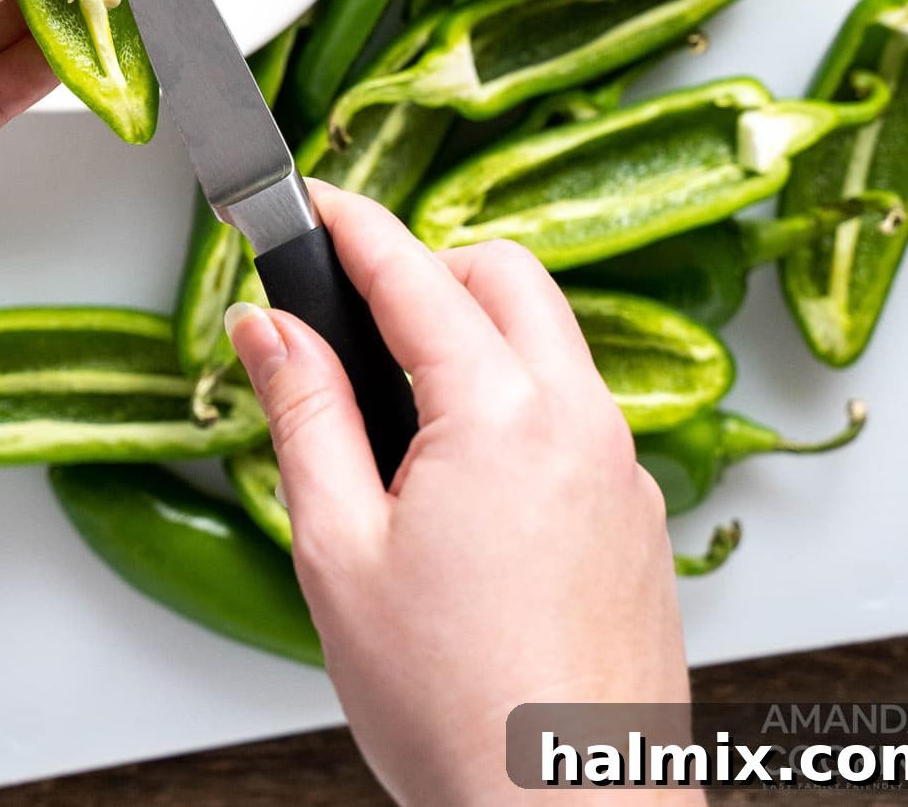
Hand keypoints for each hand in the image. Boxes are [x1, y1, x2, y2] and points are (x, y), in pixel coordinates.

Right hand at [225, 183, 693, 806]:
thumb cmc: (454, 708)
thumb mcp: (339, 551)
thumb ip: (305, 415)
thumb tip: (268, 325)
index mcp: (500, 414)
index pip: (413, 271)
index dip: (353, 223)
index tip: (313, 199)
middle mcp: (579, 419)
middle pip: (505, 276)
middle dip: (429, 266)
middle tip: (359, 314)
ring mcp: (622, 466)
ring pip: (552, 339)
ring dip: (481, 332)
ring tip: (407, 408)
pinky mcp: (639, 515)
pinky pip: (581, 408)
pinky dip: (524, 397)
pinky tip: (471, 480)